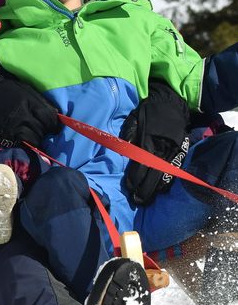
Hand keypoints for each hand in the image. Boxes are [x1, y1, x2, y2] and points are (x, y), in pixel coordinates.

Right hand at [0, 67, 58, 147]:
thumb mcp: (27, 91)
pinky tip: (20, 136)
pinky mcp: (4, 136)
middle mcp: (23, 117)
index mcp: (30, 104)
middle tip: (40, 130)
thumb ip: (41, 104)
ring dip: (34, 139)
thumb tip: (56, 117)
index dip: (53, 125)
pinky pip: (19, 144)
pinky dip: (22, 142)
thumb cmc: (8, 91)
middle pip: (42, 131)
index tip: (52, 126)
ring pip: (32, 140)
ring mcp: (13, 128)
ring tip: (31, 134)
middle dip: (43, 132)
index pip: (50, 119)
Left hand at [121, 80, 190, 204]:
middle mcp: (162, 149)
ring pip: (164, 175)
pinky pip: (174, 171)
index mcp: (149, 141)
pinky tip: (160, 190)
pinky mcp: (180, 152)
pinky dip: (167, 181)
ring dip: (155, 189)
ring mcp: (173, 152)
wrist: (171, 104)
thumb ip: (129, 135)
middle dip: (144, 189)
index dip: (135, 178)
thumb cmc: (148, 112)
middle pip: (153, 174)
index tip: (130, 187)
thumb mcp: (134, 119)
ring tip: (147, 199)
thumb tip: (124, 151)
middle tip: (137, 200)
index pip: (141, 165)